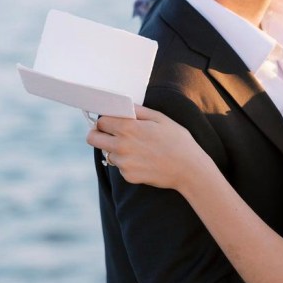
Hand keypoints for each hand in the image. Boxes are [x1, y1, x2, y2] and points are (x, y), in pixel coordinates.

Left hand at [86, 106, 203, 190]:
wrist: (190, 170)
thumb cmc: (178, 141)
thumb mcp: (161, 119)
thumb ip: (138, 111)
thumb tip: (123, 106)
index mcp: (128, 128)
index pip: (100, 121)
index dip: (105, 121)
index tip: (111, 123)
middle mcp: (121, 146)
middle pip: (93, 138)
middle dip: (98, 134)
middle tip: (109, 135)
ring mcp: (124, 163)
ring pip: (107, 153)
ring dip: (116, 150)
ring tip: (138, 150)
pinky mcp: (128, 176)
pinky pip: (120, 167)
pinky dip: (128, 163)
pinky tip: (144, 161)